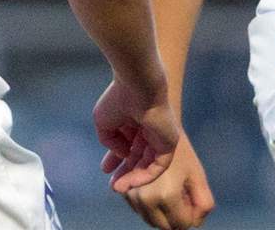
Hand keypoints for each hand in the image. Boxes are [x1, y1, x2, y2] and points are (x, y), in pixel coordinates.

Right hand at [95, 77, 178, 192]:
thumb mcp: (105, 123)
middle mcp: (149, 128)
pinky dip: (144, 176)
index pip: (127, 143)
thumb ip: (111, 142)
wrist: (138, 85)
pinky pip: (158, 166)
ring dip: (133, 178)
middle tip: (113, 186)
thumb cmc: (119, 99)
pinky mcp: (170, 142)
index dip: (115, 158)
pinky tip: (130, 183)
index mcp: (135, 119)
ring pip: (148, 163)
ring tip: (117, 189)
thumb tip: (123, 154)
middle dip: (125, 172)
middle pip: (138, 156)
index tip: (105, 169)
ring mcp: (161, 135)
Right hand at [123, 129, 214, 229]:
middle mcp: (145, 199)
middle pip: (161, 225)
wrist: (155, 128)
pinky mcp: (122, 190)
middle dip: (172, 215)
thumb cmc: (180, 150)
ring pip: (148, 217)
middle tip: (179, 192)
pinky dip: (146, 204)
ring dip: (158, 210)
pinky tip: (155, 188)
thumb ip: (203, 203)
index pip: (180, 225)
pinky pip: (138, 208)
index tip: (189, 196)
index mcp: (166, 196)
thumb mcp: (198, 174)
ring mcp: (131, 195)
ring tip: (168, 187)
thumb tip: (195, 224)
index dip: (188, 214)